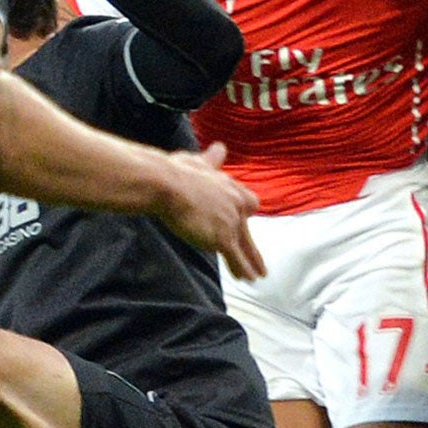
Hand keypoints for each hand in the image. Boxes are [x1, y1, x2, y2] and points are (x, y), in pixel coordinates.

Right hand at [158, 142, 265, 280]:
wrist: (167, 185)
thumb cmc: (177, 172)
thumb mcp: (198, 161)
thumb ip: (212, 159)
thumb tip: (220, 147)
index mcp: (230, 187)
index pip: (249, 203)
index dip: (245, 213)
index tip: (245, 219)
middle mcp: (236, 204)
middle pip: (248, 229)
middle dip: (253, 247)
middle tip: (260, 262)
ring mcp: (232, 222)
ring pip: (246, 246)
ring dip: (252, 262)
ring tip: (258, 275)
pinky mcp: (223, 238)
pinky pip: (237, 258)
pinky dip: (243, 268)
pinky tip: (248, 279)